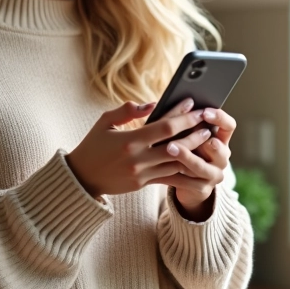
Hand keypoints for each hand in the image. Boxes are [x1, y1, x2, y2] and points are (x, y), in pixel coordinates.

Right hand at [66, 98, 213, 198]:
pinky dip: (184, 171)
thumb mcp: (104, 122)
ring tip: (208, 141)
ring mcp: (142, 174)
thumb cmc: (92, 145)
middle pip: (176, 146)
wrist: (81, 178)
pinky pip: (169, 178)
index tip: (193, 104)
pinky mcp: (143, 184)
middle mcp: (138, 159)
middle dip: (195, 133)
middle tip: (209, 123)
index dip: (182, 115)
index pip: (163, 127)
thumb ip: (127, 111)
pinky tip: (197, 165)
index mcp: (129, 141)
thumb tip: (152, 104)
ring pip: (176, 163)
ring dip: (194, 152)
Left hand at [165, 107, 235, 219]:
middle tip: (192, 133)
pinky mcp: (203, 189)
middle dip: (204, 140)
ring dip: (186, 157)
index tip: (204, 111)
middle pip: (219, 148)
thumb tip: (181, 102)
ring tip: (170, 148)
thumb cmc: (184, 147)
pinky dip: (176, 175)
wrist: (185, 180)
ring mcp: (214, 174)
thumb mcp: (187, 133)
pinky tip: (161, 169)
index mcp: (221, 138)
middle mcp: (222, 157)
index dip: (219, 118)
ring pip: (202, 167)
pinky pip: (190, 183)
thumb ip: (186, 120)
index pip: (229, 125)